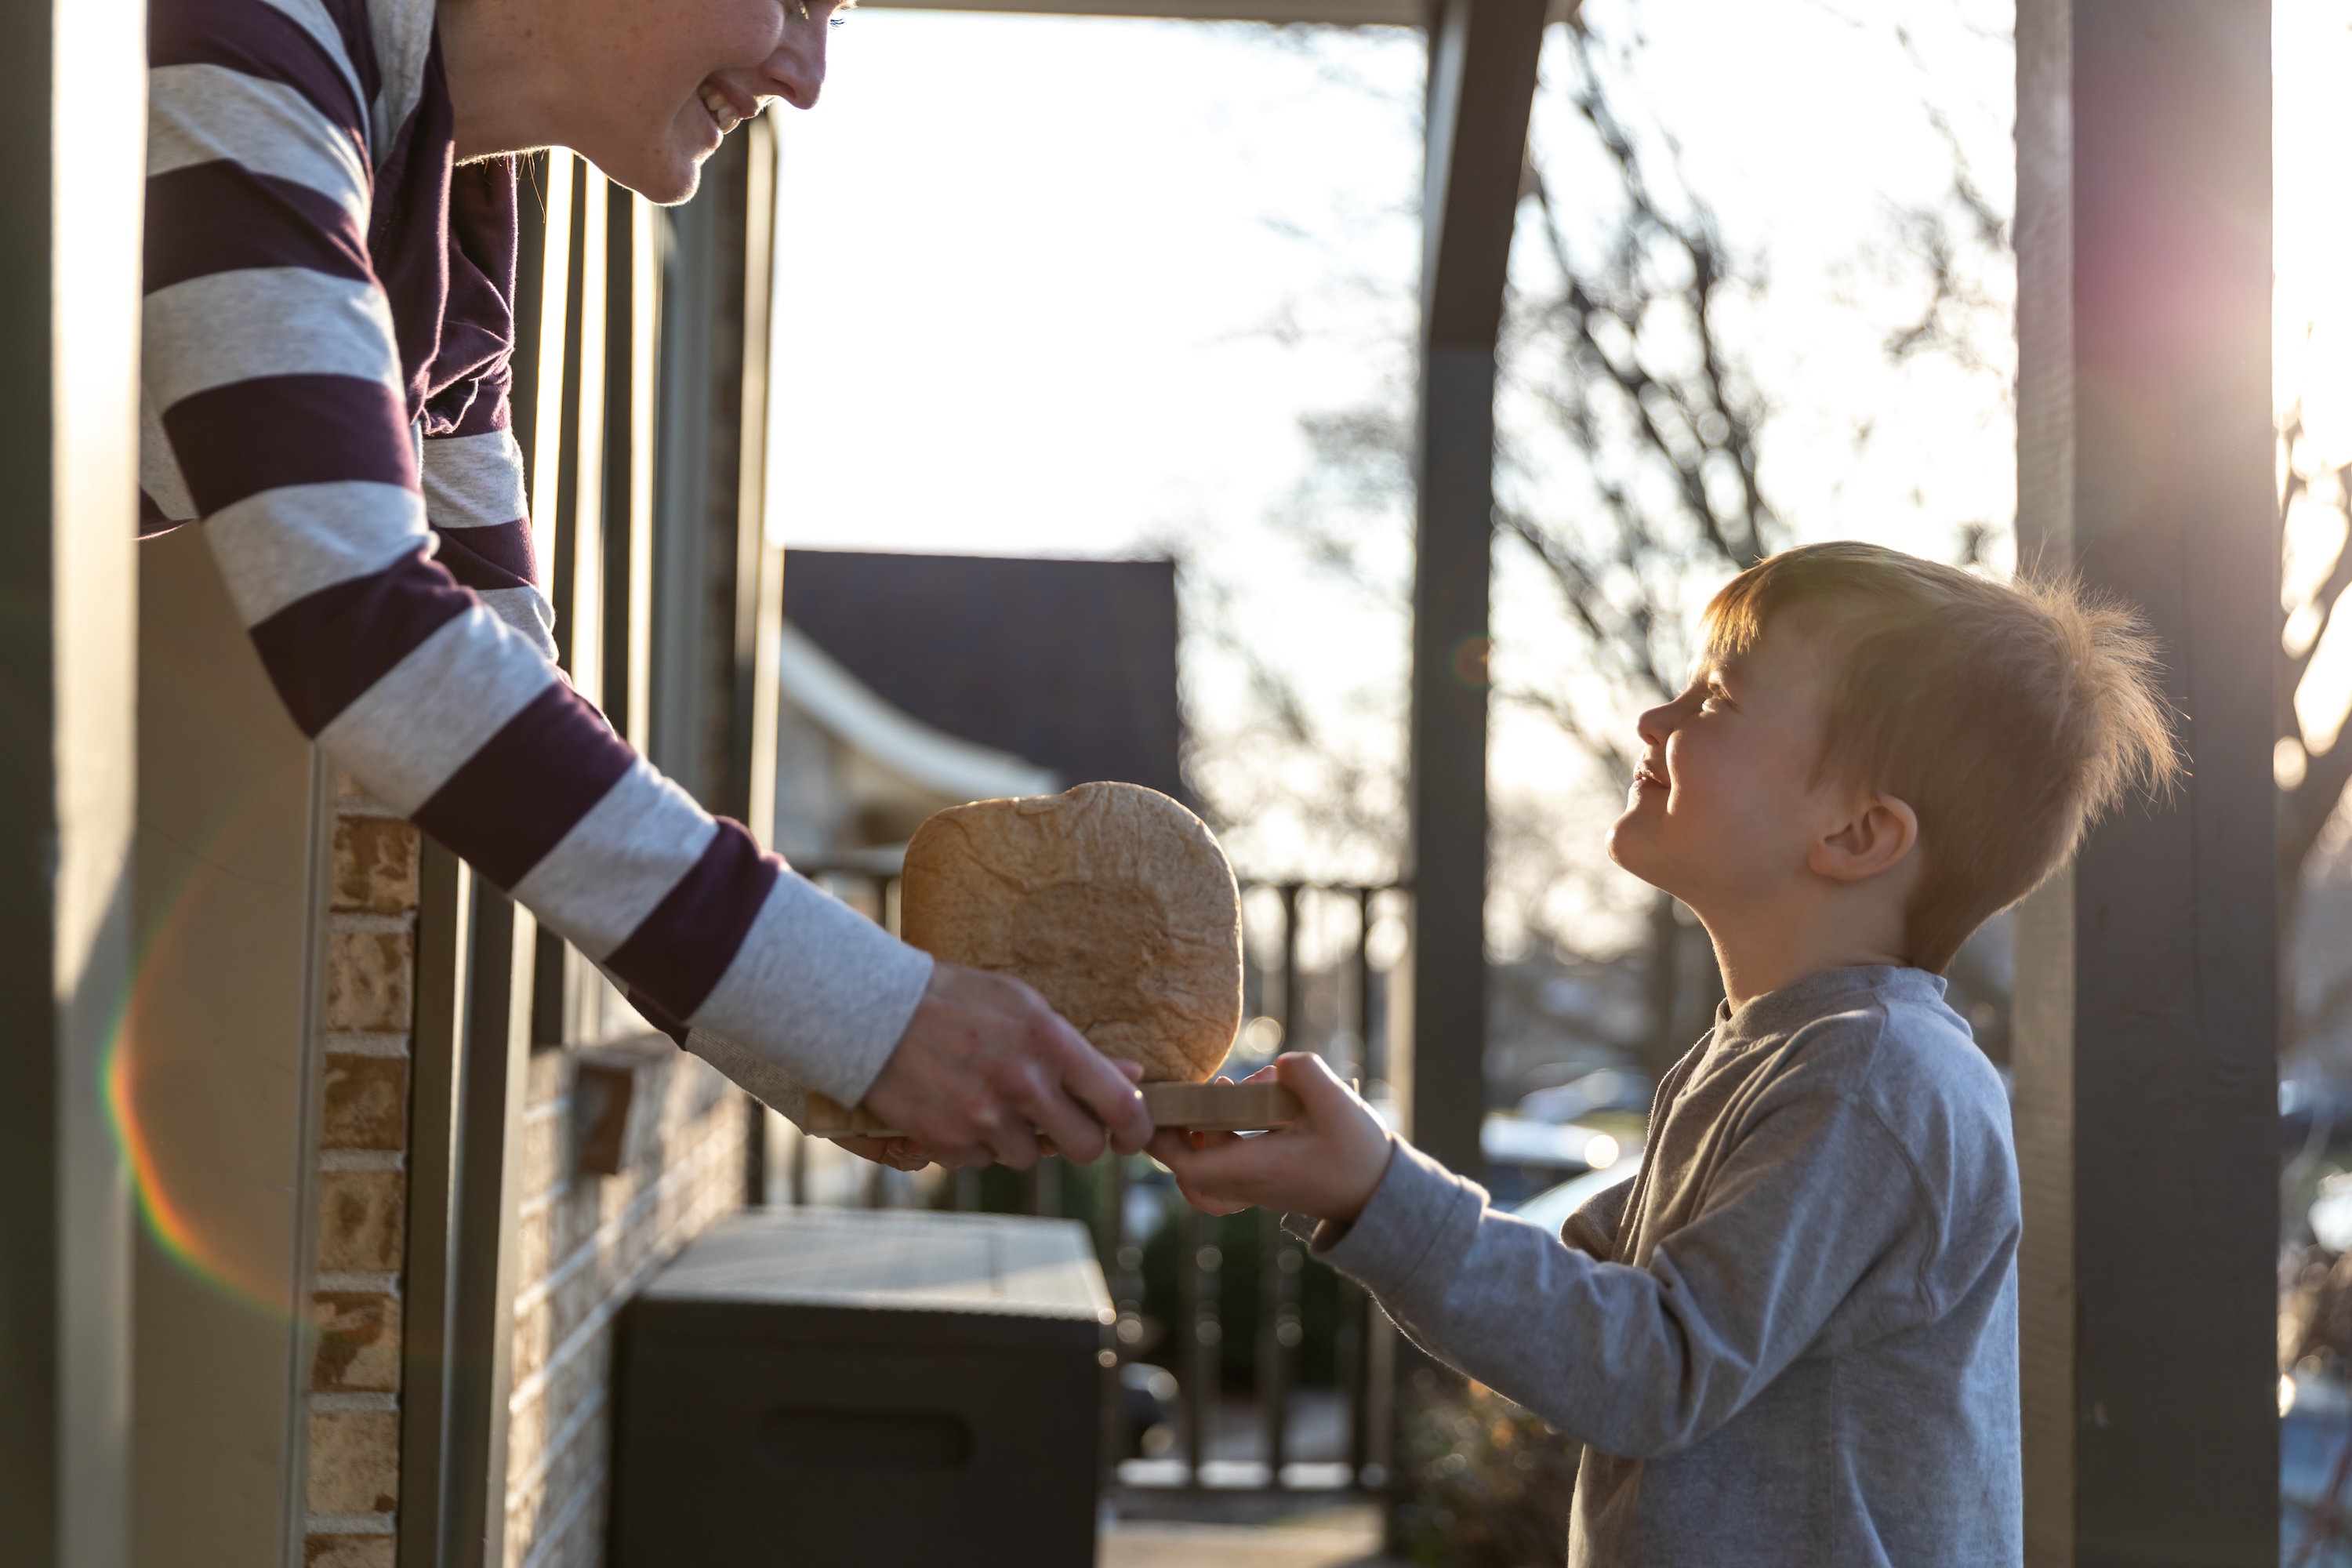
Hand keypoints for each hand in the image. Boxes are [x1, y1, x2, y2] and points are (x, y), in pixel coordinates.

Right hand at [862, 962, 1152, 1168]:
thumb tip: (1133, 1077)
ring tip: (990, 1098)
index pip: (1120, 1105)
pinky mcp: (949, 1143)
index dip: (1136, 1129)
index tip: (1131, 1134)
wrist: (873, 1011)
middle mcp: (1023, 1085)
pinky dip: (976, 1142)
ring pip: (1028, 1156)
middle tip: (1062, 1121)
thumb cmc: (956, 1000)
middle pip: (1084, 1148)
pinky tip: (957, 1105)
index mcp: (1050, 1043)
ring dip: (1019, 1137)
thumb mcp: (1024, 1006)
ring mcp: (985, 1119)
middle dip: (1078, 1139)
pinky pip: (982, 1159)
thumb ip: (1078, 1049)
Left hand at [1149, 1053, 1392, 1222]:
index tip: (1162, 1103)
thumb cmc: (1358, 1154)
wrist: (1382, 1195)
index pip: (1186, 1162)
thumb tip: (1274, 1064)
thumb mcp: (1337, 1103)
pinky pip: (1226, 1171)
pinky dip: (1220, 1144)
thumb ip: (1303, 1072)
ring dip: (1203, 1132)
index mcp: (1253, 1168)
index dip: (1162, 1136)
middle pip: (1187, 1166)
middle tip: (1196, 1090)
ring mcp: (1255, 1187)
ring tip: (1225, 1092)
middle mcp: (1247, 1183)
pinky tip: (1243, 1109)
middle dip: (1180, 1128)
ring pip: (1206, 1169)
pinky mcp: (1268, 1182)